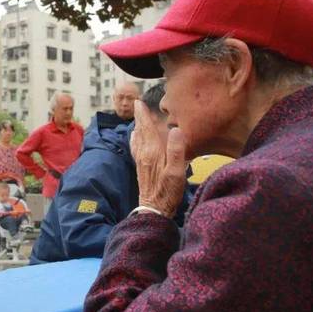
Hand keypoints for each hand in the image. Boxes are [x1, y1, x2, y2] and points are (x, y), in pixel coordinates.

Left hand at [130, 100, 186, 217]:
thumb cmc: (167, 191)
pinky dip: (136, 138)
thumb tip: (175, 130)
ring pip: (137, 139)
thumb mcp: (176, 171)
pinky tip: (136, 138)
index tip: (138, 102)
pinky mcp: (141, 167)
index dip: (143, 115)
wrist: (153, 209)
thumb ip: (176, 150)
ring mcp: (140, 160)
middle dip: (139, 118)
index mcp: (152, 152)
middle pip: (140, 131)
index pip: (146, 128)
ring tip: (138, 118)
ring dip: (137, 127)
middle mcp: (143, 154)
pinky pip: (136, 147)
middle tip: (137, 105)